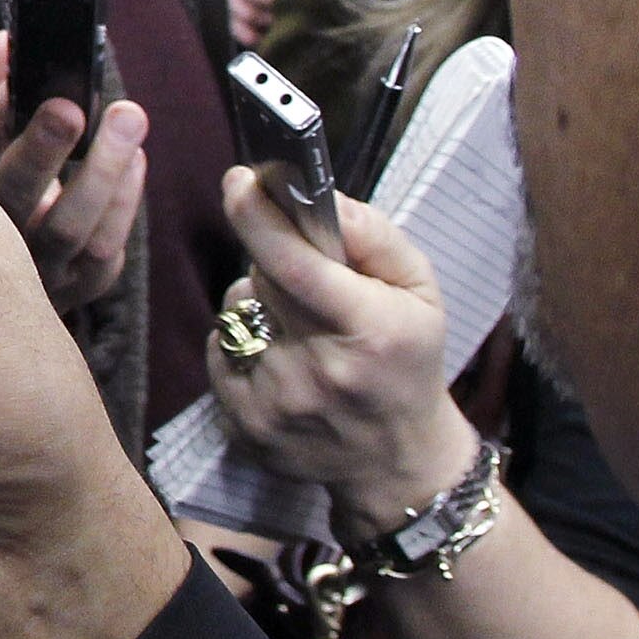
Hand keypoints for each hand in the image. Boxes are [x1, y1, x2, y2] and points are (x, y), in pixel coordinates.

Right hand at [0, 35, 147, 314]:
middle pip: (14, 195)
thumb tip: (2, 46)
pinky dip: (123, 205)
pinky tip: (137, 161)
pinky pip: (103, 254)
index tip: (14, 75)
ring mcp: (34, 270)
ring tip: (128, 117)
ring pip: (68, 228)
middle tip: (71, 106)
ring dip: (102, 170)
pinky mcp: (77, 287)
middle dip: (44, 147)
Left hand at [212, 169, 477, 535]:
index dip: (260, 218)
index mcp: (369, 330)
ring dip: (257, 306)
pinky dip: (241, 343)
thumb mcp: (419, 290)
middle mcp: (319, 370)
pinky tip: (279, 358)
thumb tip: (318, 198)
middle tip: (302, 276)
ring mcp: (277, 402)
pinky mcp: (245, 424)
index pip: (296, 265)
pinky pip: (219, 352)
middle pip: (260, 281)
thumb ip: (372, 235)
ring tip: (300, 327)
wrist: (398, 458)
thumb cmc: (408, 358)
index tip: (240, 180)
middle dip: (273, 262)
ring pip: (235, 314)